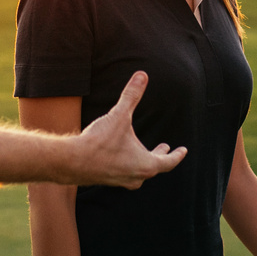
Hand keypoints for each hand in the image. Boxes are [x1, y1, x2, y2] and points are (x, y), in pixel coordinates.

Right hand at [69, 73, 187, 187]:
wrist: (72, 162)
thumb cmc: (99, 142)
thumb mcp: (119, 116)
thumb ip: (132, 95)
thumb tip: (142, 75)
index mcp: (146, 165)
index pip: (169, 162)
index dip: (177, 155)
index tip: (183, 150)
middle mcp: (136, 176)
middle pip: (154, 167)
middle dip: (160, 156)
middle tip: (164, 147)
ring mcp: (121, 180)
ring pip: (139, 172)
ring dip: (143, 160)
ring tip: (142, 151)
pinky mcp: (107, 179)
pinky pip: (124, 172)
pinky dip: (128, 163)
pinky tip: (120, 155)